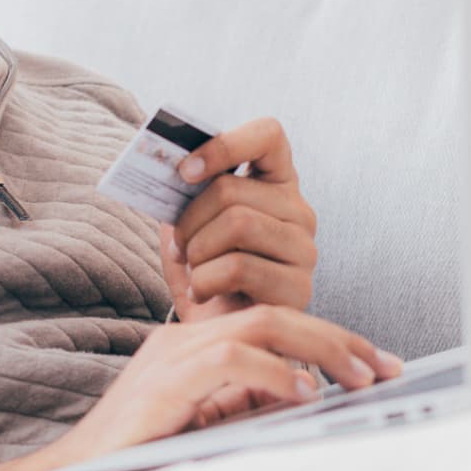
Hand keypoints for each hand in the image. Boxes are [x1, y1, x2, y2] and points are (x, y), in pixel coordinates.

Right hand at [0, 306, 402, 470]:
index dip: (332, 338)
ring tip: (360, 378)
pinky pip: (233, 360)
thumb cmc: (137, 461)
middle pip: (277, 313)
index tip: (378, 363)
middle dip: (341, 338)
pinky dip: (276, 374)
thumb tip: (313, 398)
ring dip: (321, 350)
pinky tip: (306, 394)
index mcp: (197, 345)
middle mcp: (186, 339)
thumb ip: (250, 405)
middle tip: (387, 366)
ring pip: (263, 325)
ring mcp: (173, 355)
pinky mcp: (166, 381)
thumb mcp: (207, 426)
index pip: (275, 322)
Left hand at [158, 117, 316, 321]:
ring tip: (192, 269)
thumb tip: (165, 163)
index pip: (268, 135)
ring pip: (237, 224)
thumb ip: (186, 193)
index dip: (225, 144)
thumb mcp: (191, 225)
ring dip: (197, 251)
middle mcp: (298, 211)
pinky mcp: (299, 288)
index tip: (184, 170)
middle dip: (189, 219)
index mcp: (275, 183)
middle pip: (232, 189)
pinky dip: (205, 281)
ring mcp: (304, 249)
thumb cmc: (205, 273)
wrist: (218, 335)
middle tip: (178, 245)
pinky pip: (240, 267)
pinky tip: (202, 293)